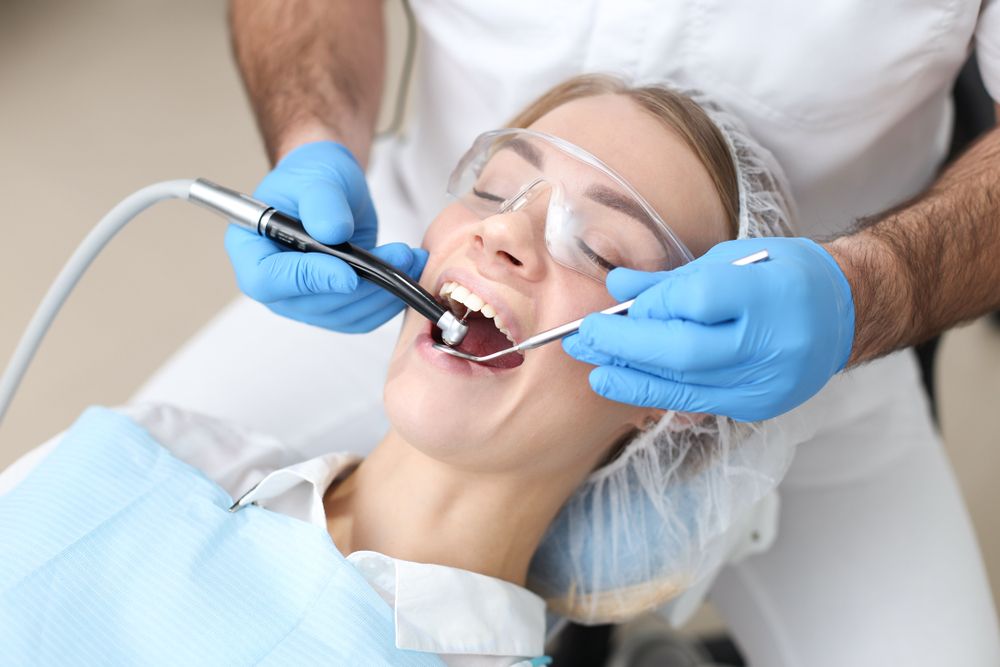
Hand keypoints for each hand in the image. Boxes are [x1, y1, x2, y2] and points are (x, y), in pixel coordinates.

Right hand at [224, 141, 427, 331]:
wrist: (331, 187)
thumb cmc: (312, 176)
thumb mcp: (317, 177)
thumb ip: (321, 202)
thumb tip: (333, 232)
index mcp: (250, 249)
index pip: (267, 280)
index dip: (307, 280)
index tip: (349, 272)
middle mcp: (273, 282)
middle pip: (312, 305)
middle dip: (363, 285)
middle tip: (400, 256)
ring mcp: (303, 299)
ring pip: (343, 315)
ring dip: (383, 293)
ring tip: (411, 258)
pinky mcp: (332, 306)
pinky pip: (361, 317)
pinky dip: (388, 300)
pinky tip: (406, 272)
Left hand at [562, 238, 854, 420]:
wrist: (843, 315)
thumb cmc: (786, 276)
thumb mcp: (735, 258)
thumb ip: (675, 278)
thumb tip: (618, 287)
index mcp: (772, 293)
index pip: (698, 301)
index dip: (654, 304)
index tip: (627, 301)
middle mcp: (774, 344)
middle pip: (684, 352)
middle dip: (626, 345)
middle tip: (584, 336)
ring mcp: (767, 383)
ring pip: (685, 385)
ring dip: (630, 377)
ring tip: (592, 365)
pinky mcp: (758, 407)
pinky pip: (696, 402)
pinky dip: (655, 392)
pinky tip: (623, 382)